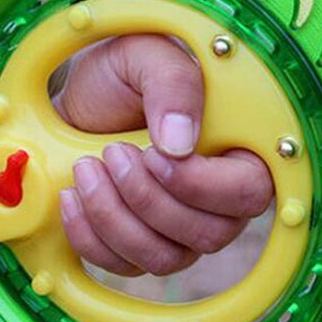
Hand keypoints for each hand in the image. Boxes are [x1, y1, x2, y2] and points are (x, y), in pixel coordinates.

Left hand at [53, 34, 273, 276]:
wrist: (81, 97)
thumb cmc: (122, 74)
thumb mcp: (146, 56)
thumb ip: (172, 84)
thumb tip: (180, 141)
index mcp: (237, 148)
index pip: (249, 191)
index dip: (201, 184)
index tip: (153, 153)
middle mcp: (218, 198)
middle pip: (208, 235)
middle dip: (147, 198)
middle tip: (111, 151)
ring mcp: (180, 229)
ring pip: (165, 258)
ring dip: (115, 216)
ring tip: (85, 167)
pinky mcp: (139, 245)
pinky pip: (124, 266)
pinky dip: (90, 236)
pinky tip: (72, 195)